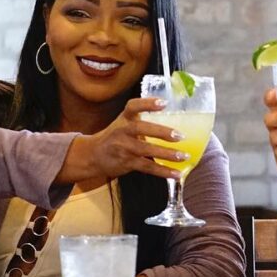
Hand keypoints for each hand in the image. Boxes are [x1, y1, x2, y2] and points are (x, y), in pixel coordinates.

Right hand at [57, 97, 188, 183]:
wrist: (93, 155)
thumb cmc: (117, 136)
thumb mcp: (125, 122)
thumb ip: (144, 119)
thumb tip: (178, 118)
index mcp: (124, 118)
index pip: (133, 106)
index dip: (148, 103)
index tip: (164, 103)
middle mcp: (122, 131)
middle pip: (140, 128)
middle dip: (161, 132)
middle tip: (180, 136)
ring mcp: (123, 148)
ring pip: (145, 150)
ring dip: (166, 154)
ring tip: (183, 156)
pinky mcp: (126, 163)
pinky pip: (147, 167)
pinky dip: (163, 171)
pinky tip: (176, 174)